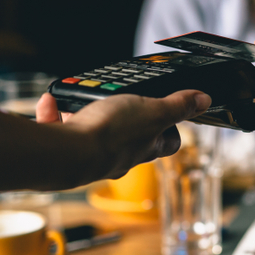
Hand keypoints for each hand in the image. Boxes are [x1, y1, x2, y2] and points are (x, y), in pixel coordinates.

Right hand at [35, 90, 210, 181]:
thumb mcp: (153, 110)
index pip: (168, 141)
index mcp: (146, 147)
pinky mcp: (64, 153)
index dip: (171, 126)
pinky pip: (60, 130)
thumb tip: (204, 100)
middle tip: (119, 98)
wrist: (65, 155)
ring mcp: (92, 156)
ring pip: (91, 133)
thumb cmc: (112, 135)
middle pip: (130, 137)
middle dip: (124, 117)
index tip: (169, 110)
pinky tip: (51, 102)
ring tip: (80, 97)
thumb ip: (178, 105)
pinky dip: (54, 113)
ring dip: (84, 113)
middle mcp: (121, 156)